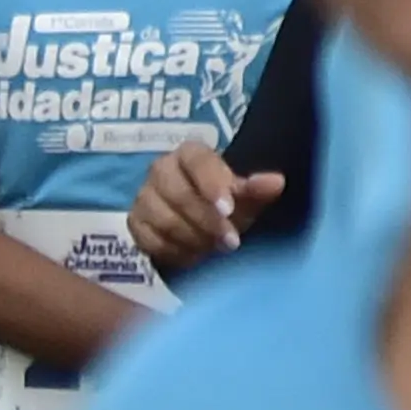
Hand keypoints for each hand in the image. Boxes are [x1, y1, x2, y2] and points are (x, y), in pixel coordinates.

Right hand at [128, 138, 276, 276]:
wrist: (204, 224)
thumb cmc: (228, 203)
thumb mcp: (246, 197)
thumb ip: (258, 189)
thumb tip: (276, 182)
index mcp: (190, 153)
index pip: (199, 162)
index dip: (213, 185)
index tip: (229, 209)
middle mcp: (161, 169)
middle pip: (178, 194)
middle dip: (206, 221)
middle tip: (230, 242)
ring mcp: (143, 196)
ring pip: (164, 219)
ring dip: (192, 238)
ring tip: (214, 249)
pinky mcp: (134, 222)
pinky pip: (149, 240)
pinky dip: (174, 251)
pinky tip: (193, 256)